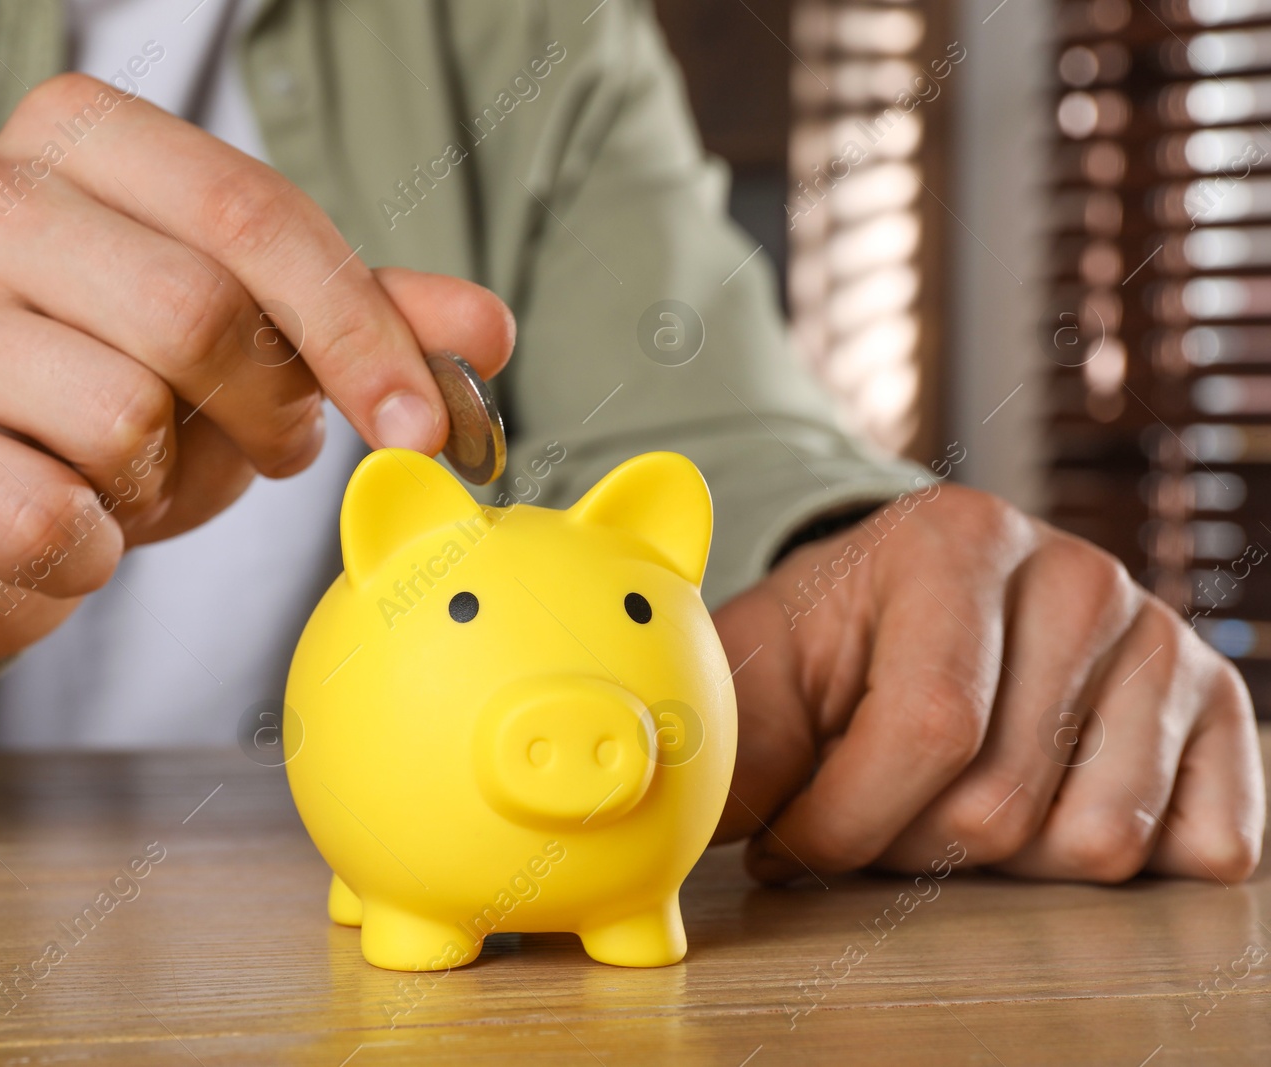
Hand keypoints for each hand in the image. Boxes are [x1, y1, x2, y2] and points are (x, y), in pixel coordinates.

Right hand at [0, 74, 513, 686]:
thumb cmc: (102, 401)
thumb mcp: (244, 344)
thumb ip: (359, 322)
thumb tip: (485, 329)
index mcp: (75, 137)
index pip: (250, 214)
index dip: (359, 330)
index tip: (423, 421)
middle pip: (195, 313)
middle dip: (267, 410)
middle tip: (268, 446)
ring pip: (122, 419)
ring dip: (164, 483)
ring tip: (129, 474)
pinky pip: (48, 517)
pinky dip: (91, 551)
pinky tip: (60, 525)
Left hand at [710, 484, 1264, 883]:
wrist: (904, 619)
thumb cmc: (820, 652)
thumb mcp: (756, 678)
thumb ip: (725, 744)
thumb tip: (671, 809)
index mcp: (954, 538)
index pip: (929, 729)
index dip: (846, 822)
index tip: (788, 842)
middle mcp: (1076, 571)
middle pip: (1003, 802)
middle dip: (907, 847)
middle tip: (867, 812)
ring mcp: (1158, 634)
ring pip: (1098, 840)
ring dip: (1001, 863)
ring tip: (945, 802)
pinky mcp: (1216, 703)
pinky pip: (1201, 845)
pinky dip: (1108, 860)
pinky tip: (1040, 807)